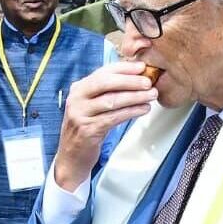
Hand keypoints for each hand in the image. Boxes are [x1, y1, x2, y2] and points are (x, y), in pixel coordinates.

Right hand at [55, 61, 158, 190]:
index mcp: (79, 88)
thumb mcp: (92, 105)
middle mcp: (77, 99)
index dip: (124, 68)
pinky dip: (131, 112)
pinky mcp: (88, 130)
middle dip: (130, 81)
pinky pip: (114, 118)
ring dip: (135, 97)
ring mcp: (80, 114)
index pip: (103, 72)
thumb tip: (135, 78)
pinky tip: (143, 110)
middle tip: (148, 82)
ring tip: (150, 96)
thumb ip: (107, 92)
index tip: (141, 67)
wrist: (72, 155)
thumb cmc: (87, 128)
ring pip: (112, 101)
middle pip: (106, 83)